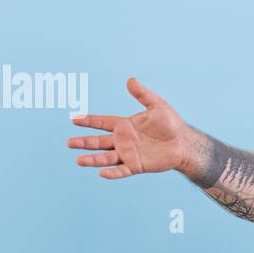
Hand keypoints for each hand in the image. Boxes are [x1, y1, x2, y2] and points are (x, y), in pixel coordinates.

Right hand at [67, 78, 190, 178]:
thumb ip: (142, 94)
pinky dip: (112, 173)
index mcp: (125, 125)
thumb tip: (130, 80)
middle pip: (99, 142)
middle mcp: (124, 141)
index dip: (88, 121)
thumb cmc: (172, 124)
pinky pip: (122, 171)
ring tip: (78, 161)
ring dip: (92, 159)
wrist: (184, 142)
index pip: (102, 122)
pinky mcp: (137, 166)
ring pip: (106, 158)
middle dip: (84, 142)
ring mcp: (129, 154)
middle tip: (69, 143)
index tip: (73, 119)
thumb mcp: (157, 105)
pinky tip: (101, 173)